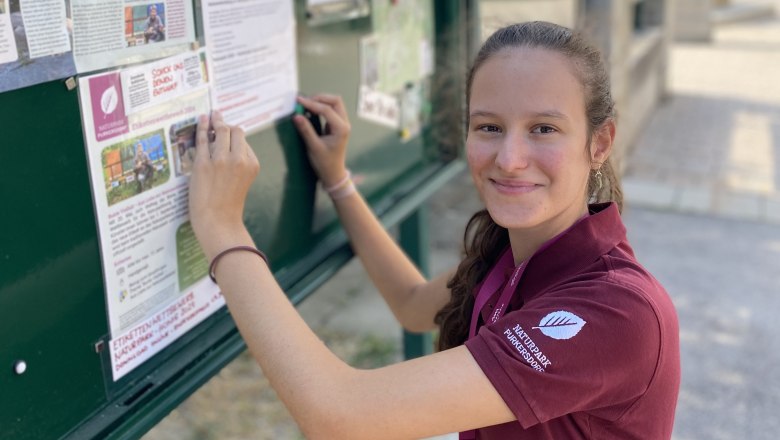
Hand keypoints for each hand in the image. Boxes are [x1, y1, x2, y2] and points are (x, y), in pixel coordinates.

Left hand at [188, 111, 258, 256]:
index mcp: (252, 164)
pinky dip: (202, 127)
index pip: (244, 141)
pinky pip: (202, 139)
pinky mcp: (203, 164)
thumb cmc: (228, 205)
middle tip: (218, 117)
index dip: (234, 136)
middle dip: (226, 124)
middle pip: (235, 131)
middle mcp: (239, 159)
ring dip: (215, 122)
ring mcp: (221, 160)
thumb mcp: (243, 181)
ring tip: (211, 116)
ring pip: (220, 131)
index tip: (227, 131)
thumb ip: (240, 163)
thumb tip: (227, 142)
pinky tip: (202, 119)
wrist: (218, 222)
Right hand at [293, 94, 350, 186]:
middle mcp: (344, 124)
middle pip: (335, 101)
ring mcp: (342, 124)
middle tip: (304, 101)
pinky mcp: (337, 125)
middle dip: (319, 98)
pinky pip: (331, 110)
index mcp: (341, 129)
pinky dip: (321, 107)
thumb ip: (306, 130)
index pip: (327, 110)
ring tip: (306, 104)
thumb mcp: (313, 147)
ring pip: (334, 103)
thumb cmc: (325, 163)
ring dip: (320, 101)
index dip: (312, 103)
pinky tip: (310, 110)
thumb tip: (296, 116)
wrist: (333, 173)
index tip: (298, 101)